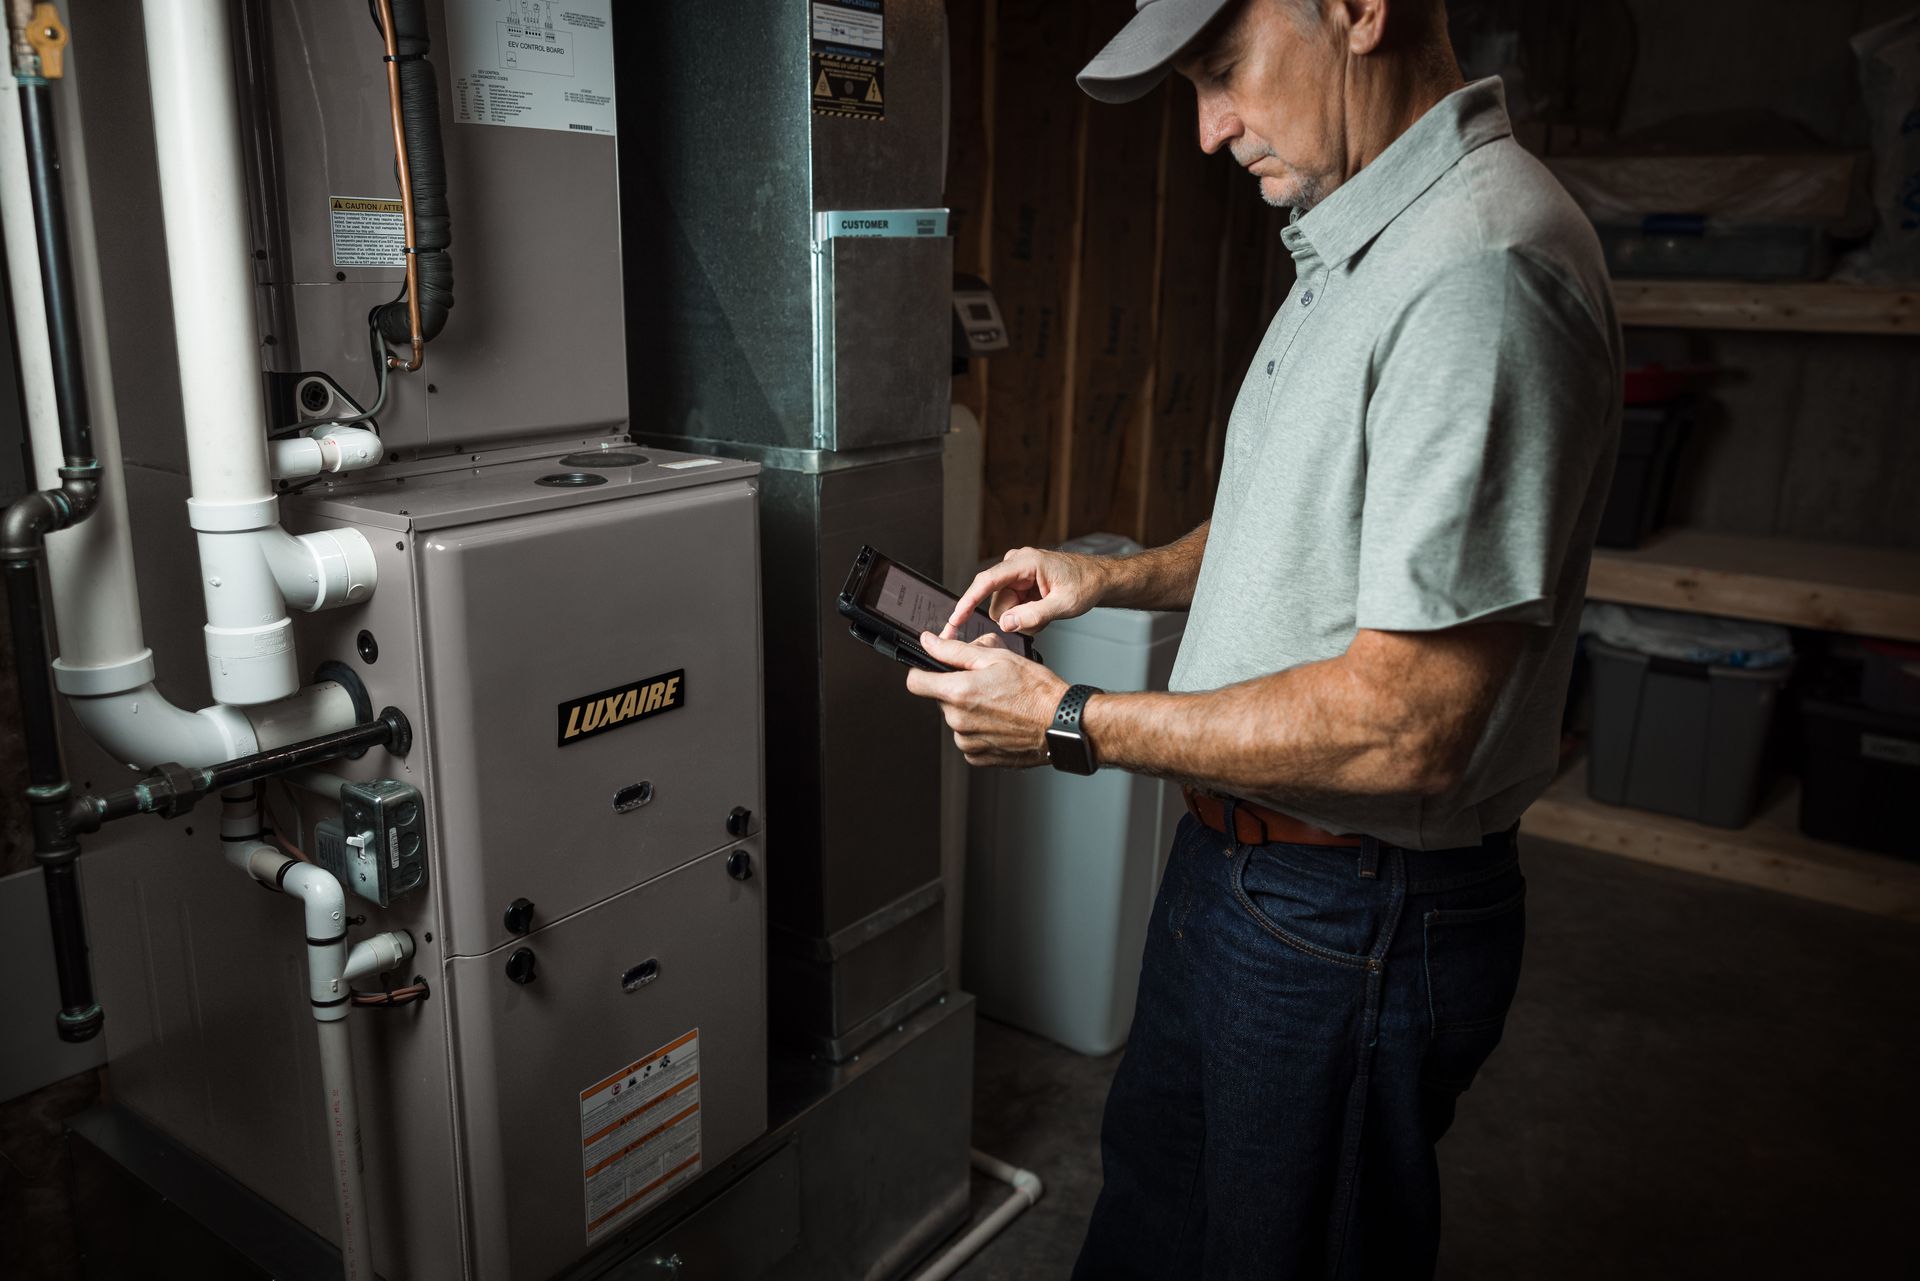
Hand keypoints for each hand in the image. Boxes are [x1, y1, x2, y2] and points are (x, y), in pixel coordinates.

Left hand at [905, 632, 1067, 767]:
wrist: (1062, 724)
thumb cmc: (1037, 691)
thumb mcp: (997, 657)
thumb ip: (955, 649)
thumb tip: (929, 642)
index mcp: (959, 692)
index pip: (915, 682)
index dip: (922, 671)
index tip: (933, 670)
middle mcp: (958, 721)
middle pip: (940, 699)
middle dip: (957, 688)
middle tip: (986, 682)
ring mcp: (967, 741)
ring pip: (956, 719)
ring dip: (970, 710)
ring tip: (999, 703)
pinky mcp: (978, 757)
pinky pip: (968, 738)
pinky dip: (980, 729)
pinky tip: (1001, 721)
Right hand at [942, 546, 1103, 638]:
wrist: (1098, 578)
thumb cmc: (1085, 584)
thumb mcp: (1064, 604)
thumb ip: (1034, 615)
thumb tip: (1006, 623)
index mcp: (1025, 562)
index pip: (986, 582)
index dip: (967, 602)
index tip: (954, 620)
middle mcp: (1015, 564)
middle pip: (996, 603)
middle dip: (1015, 618)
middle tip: (1042, 617)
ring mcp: (1016, 574)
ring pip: (1002, 609)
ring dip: (1022, 618)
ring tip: (1045, 613)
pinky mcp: (1018, 583)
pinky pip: (1011, 608)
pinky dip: (1025, 615)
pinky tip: (1042, 610)